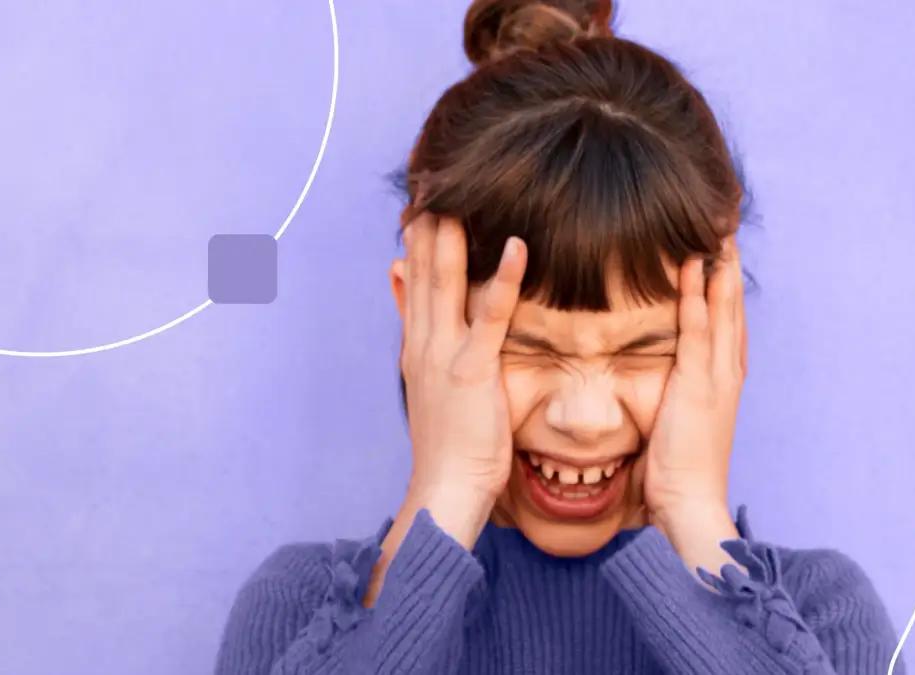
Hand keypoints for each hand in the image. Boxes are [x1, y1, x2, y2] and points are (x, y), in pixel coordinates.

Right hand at [397, 213, 526, 545]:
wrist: (444, 488)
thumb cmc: (448, 440)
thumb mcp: (425, 376)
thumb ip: (414, 325)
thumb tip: (397, 278)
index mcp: (417, 342)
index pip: (414, 275)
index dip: (419, 233)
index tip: (426, 194)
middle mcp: (424, 340)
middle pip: (423, 267)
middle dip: (429, 219)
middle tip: (435, 174)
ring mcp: (444, 353)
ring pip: (447, 282)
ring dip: (454, 235)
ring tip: (461, 191)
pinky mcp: (471, 371)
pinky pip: (490, 317)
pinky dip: (503, 280)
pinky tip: (517, 247)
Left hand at [641, 237, 745, 553]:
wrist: (690, 505)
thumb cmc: (677, 472)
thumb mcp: (680, 423)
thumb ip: (675, 396)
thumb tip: (658, 381)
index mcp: (724, 379)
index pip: (727, 320)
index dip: (725, 283)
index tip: (719, 249)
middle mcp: (727, 371)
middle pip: (731, 305)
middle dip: (729, 264)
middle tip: (724, 224)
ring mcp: (717, 376)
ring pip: (721, 307)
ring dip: (718, 266)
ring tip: (714, 228)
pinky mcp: (699, 384)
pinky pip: (698, 329)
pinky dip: (697, 295)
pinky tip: (692, 265)